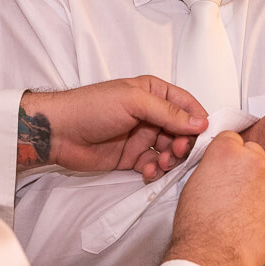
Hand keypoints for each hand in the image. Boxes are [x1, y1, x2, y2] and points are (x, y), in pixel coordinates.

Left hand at [16, 77, 208, 179]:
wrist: (59, 132)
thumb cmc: (92, 107)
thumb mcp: (133, 102)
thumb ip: (168, 113)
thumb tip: (200, 122)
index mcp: (154, 93)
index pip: (186, 105)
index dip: (198, 120)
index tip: (205, 136)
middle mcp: (151, 114)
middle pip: (181, 131)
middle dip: (184, 144)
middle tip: (177, 152)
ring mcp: (141, 136)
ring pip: (169, 151)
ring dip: (170, 159)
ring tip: (162, 164)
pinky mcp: (132, 157)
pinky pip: (153, 166)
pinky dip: (155, 171)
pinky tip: (147, 172)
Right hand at [165, 131, 264, 265]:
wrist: (213, 258)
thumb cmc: (197, 226)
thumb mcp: (193, 183)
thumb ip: (211, 167)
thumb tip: (218, 168)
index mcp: (227, 151)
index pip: (232, 137)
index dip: (226, 151)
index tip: (223, 162)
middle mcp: (252, 162)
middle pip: (253, 152)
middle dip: (244, 164)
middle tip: (230, 183)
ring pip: (264, 175)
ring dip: (254, 185)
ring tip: (235, 206)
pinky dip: (261, 205)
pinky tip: (245, 219)